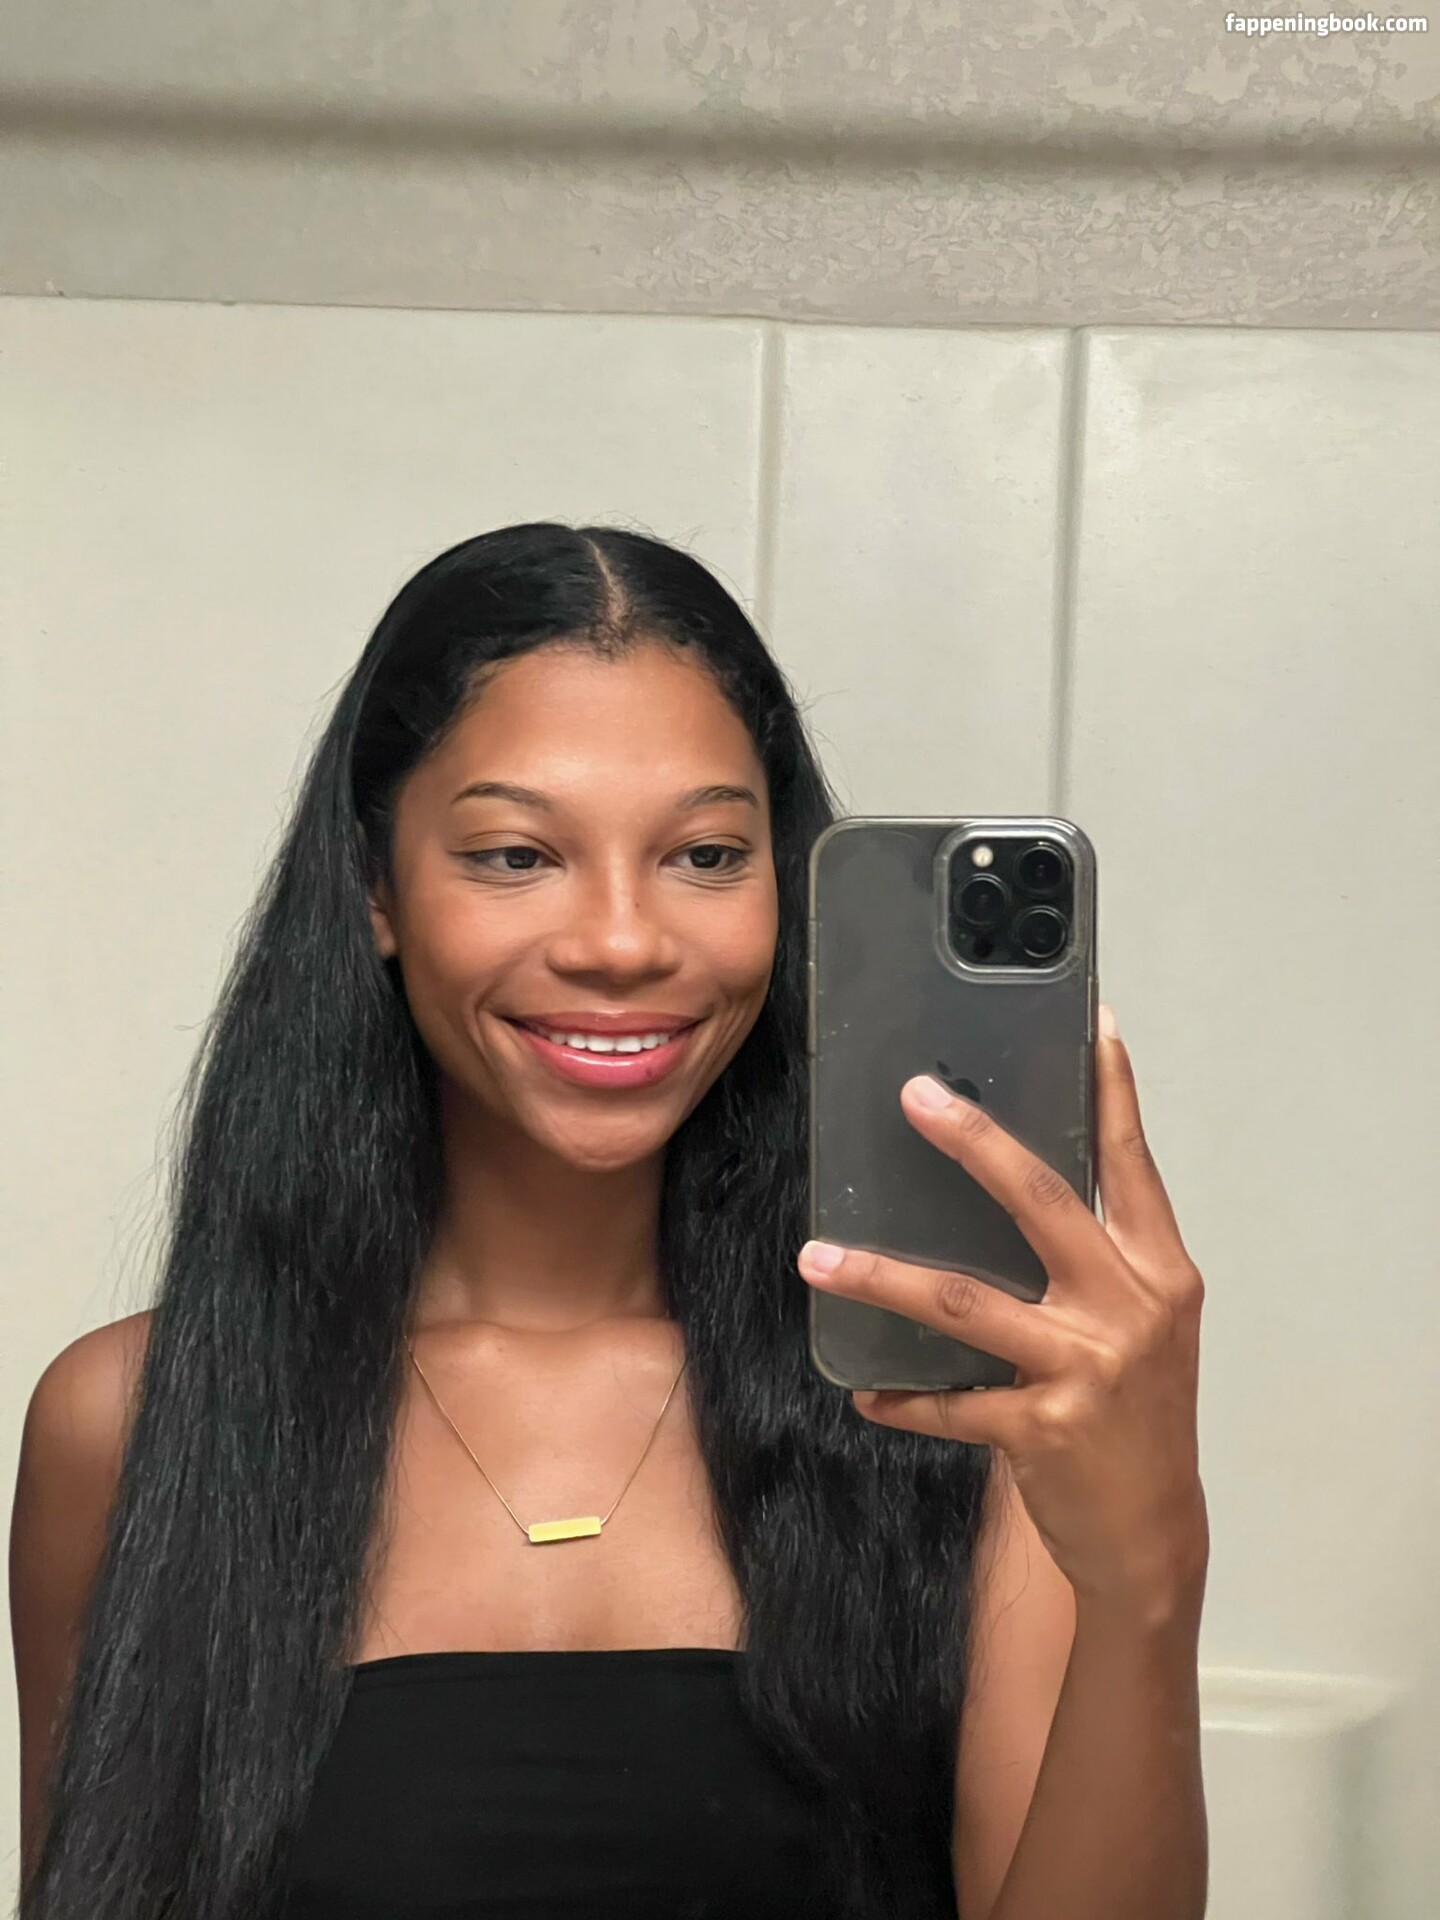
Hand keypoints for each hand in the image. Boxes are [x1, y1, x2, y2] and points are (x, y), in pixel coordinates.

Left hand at [798, 1005, 1207, 1616]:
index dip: (1114, 1093)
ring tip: (816, 1257)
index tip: (1092, 1024)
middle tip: (915, 1097)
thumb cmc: (1137, 1417)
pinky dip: (902, 1396)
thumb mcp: (1141, 1328)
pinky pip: (949, 1401)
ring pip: (963, 1302)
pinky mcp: (1042, 1429)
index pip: (1132, 1165)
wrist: (1153, 1535)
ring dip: (880, 1277)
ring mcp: (1086, 1368)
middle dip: (974, 1142)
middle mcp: (1130, 1308)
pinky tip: (865, 1390)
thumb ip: (1097, 1263)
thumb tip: (1013, 1189)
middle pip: (1041, 1201)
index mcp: (1159, 1273)